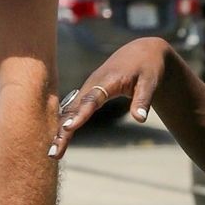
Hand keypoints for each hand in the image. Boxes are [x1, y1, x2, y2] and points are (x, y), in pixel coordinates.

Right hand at [48, 39, 168, 158]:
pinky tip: (58, 141)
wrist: (141, 51)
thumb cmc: (147, 67)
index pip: (92, 99)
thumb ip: (143, 100)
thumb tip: (140, 119)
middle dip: (62, 130)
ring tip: (53, 152)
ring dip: (60, 131)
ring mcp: (87, 89)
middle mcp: (93, 84)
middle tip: (53, 151)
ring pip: (69, 111)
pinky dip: (64, 124)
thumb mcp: (150, 82)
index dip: (80, 114)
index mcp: (108, 80)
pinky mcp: (87, 93)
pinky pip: (73, 110)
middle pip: (74, 109)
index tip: (68, 128)